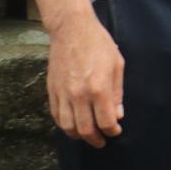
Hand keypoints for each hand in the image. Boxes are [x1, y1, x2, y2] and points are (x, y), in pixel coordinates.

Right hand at [47, 9, 124, 148]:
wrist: (72, 29)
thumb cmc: (98, 43)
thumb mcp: (117, 64)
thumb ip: (117, 92)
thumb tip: (118, 114)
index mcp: (99, 88)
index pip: (105, 122)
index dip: (112, 131)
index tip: (116, 130)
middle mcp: (80, 95)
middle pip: (86, 129)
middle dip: (96, 139)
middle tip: (102, 141)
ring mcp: (64, 94)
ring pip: (69, 127)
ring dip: (79, 135)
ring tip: (87, 135)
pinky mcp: (52, 91)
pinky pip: (57, 116)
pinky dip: (64, 125)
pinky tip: (72, 125)